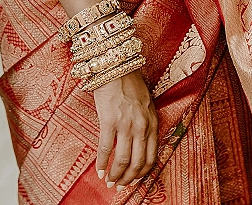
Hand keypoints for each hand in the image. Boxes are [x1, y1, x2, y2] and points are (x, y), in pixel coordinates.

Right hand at [93, 71, 157, 188]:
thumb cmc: (130, 82)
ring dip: (115, 175)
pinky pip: (106, 149)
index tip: (134, 180)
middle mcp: (142, 127)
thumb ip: (145, 123)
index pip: (151, 158)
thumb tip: (138, 144)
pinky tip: (99, 170)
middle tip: (119, 187)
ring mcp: (126, 125)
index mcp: (153, 123)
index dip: (142, 174)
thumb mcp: (145, 104)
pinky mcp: (109, 121)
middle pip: (137, 163)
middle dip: (128, 179)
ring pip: (122, 161)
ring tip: (109, 181)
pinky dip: (102, 163)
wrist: (116, 64)